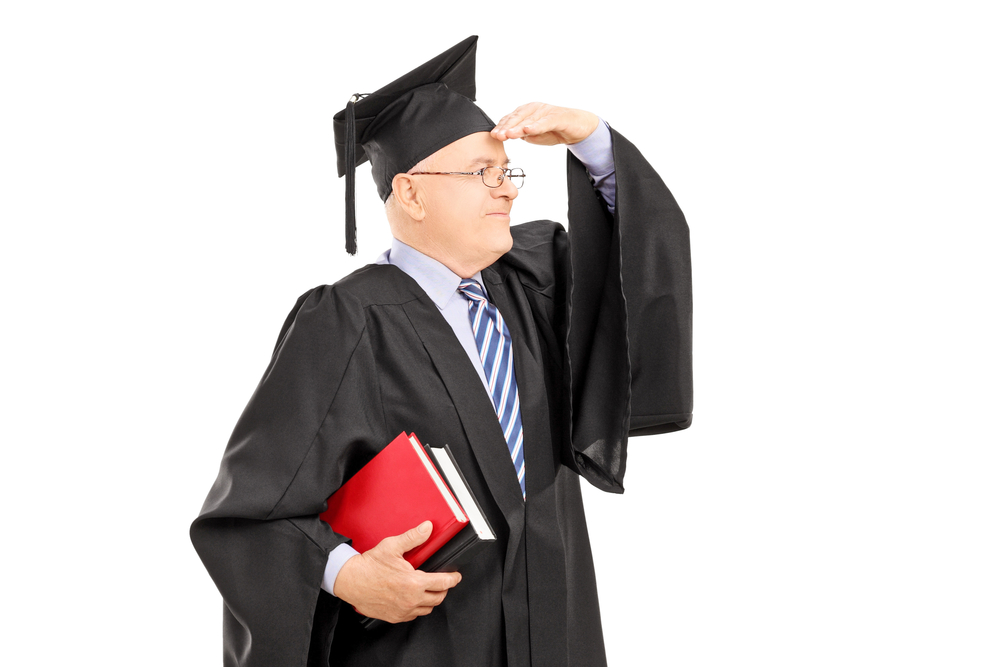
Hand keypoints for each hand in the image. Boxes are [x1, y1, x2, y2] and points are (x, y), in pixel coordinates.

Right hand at [332, 521, 461, 622]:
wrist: (349, 581)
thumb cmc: (369, 565)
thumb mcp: (392, 546)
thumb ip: (413, 537)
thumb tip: (427, 528)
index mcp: (413, 583)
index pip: (443, 583)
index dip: (453, 579)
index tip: (456, 576)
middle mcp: (410, 600)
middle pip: (438, 598)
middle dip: (444, 589)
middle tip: (443, 582)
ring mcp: (402, 611)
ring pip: (427, 609)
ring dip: (431, 600)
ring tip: (429, 590)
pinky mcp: (394, 617)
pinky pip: (413, 616)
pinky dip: (418, 608)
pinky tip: (414, 599)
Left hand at [491, 102, 599, 145]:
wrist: (577, 128)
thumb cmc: (554, 130)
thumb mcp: (534, 135)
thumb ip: (521, 134)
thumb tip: (507, 135)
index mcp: (527, 112)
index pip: (511, 119)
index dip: (502, 126)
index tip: (493, 135)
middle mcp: (535, 108)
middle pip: (518, 117)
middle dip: (507, 127)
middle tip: (498, 135)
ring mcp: (546, 111)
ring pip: (529, 119)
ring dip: (518, 127)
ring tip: (509, 134)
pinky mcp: (557, 117)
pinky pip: (545, 122)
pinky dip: (536, 126)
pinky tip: (528, 130)